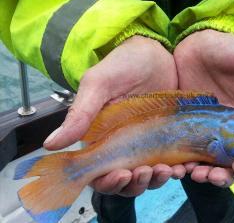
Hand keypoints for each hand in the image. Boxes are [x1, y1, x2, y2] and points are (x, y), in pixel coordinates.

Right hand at [43, 36, 182, 195]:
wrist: (156, 51)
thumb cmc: (124, 64)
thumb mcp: (100, 84)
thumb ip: (80, 113)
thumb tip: (51, 144)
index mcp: (102, 138)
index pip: (100, 172)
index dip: (108, 181)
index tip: (120, 175)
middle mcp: (124, 145)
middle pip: (127, 180)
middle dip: (136, 182)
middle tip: (146, 171)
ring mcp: (148, 143)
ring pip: (149, 175)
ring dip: (156, 179)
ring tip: (167, 169)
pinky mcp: (168, 138)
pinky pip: (172, 162)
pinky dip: (176, 170)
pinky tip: (182, 166)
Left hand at [174, 30, 233, 184]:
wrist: (194, 41)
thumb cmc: (228, 50)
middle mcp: (229, 131)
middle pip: (232, 165)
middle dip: (226, 176)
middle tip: (216, 175)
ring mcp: (206, 130)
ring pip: (208, 163)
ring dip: (204, 175)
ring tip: (195, 173)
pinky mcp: (185, 126)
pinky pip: (185, 151)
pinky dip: (182, 164)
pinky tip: (176, 166)